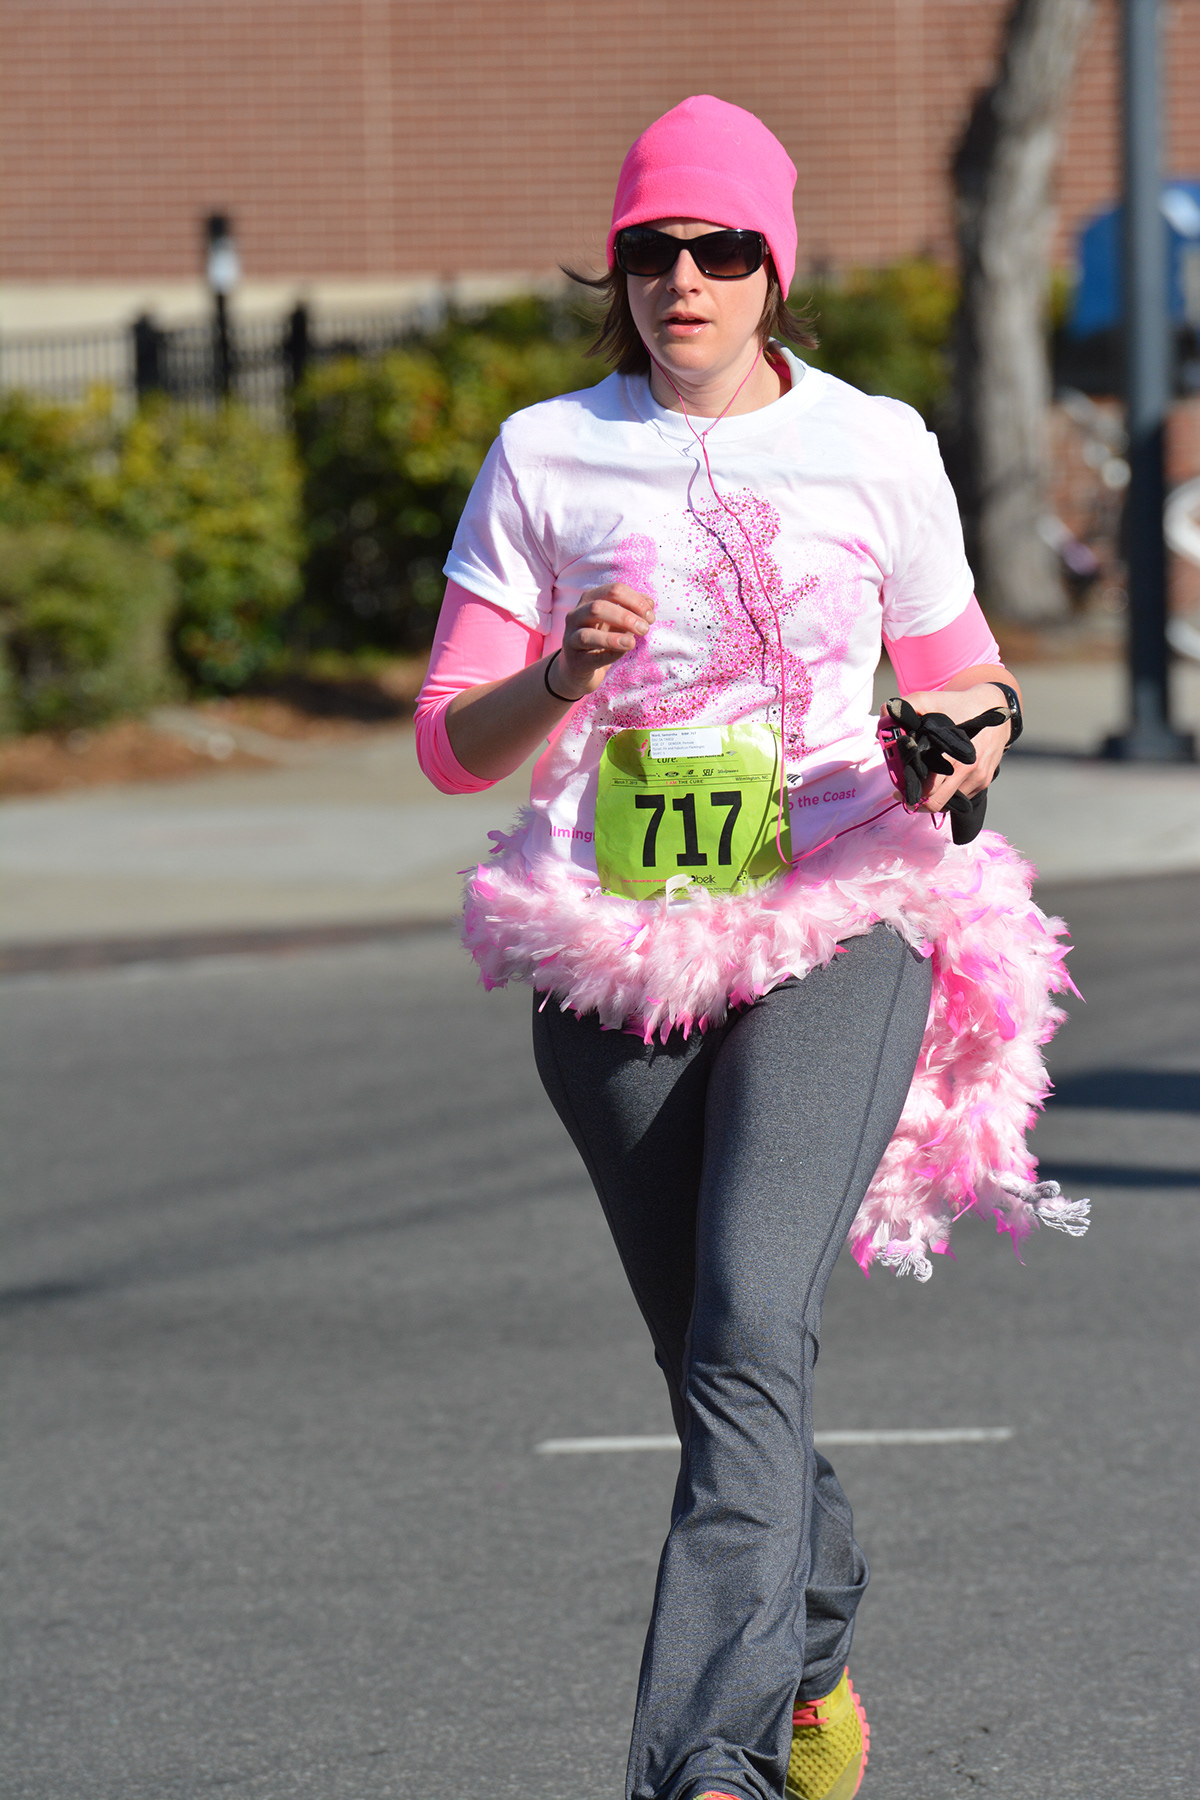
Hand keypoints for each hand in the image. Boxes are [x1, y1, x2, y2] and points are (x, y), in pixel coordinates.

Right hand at [551, 583, 654, 699]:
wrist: (579, 666)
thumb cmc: (601, 638)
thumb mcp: (618, 621)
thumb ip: (633, 610)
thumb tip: (650, 603)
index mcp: (589, 599)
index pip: (613, 590)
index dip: (635, 601)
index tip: (650, 616)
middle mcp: (576, 615)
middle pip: (598, 608)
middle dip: (625, 617)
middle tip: (645, 629)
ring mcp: (571, 638)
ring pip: (587, 634)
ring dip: (613, 637)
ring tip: (632, 642)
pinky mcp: (575, 661)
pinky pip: (592, 657)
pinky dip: (609, 654)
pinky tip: (623, 652)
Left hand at [887, 683, 1012, 813]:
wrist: (994, 705)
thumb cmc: (958, 705)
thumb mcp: (929, 700)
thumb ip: (905, 708)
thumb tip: (883, 720)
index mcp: (953, 756)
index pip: (928, 790)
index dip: (909, 793)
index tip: (898, 790)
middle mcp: (968, 770)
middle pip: (937, 802)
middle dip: (919, 800)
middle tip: (906, 791)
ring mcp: (978, 778)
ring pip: (949, 802)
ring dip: (934, 798)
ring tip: (923, 786)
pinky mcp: (984, 781)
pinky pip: (962, 797)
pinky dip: (949, 794)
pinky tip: (940, 781)